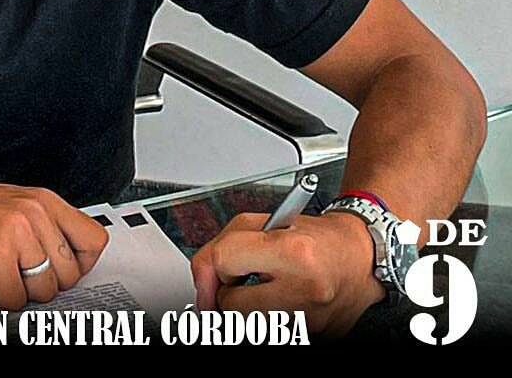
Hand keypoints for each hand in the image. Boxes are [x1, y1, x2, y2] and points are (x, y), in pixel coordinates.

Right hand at [0, 183, 108, 309]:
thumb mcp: (5, 207)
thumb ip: (41, 226)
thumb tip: (71, 258)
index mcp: (41, 198)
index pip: (93, 240)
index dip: (79, 265)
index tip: (60, 272)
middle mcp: (34, 210)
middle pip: (70, 274)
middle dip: (43, 284)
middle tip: (13, 271)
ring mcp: (18, 230)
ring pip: (45, 291)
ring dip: (18, 291)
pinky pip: (15, 301)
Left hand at [190, 211, 385, 337]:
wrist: (360, 257)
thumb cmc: (314, 238)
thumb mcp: (265, 223)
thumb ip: (225, 245)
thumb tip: (202, 281)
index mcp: (291, 252)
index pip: (224, 262)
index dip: (214, 264)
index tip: (219, 268)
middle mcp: (305, 289)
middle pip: (232, 306)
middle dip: (230, 293)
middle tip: (246, 278)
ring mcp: (313, 320)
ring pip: (250, 325)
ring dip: (250, 308)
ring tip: (269, 288)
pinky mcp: (320, 338)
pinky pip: (274, 332)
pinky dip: (270, 319)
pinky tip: (285, 301)